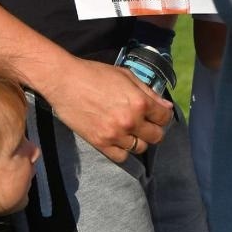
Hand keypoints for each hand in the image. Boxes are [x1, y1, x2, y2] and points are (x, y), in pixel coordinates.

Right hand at [42, 53, 172, 161]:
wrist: (65, 81)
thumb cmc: (95, 74)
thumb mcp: (126, 76)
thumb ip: (148, 92)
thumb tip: (167, 106)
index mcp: (139, 102)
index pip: (165, 118)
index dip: (163, 115)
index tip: (158, 114)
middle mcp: (130, 121)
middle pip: (156, 136)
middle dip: (154, 129)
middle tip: (145, 123)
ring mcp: (115, 134)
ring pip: (140, 148)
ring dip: (138, 139)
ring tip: (130, 130)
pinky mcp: (100, 143)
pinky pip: (121, 157)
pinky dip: (123, 150)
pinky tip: (119, 139)